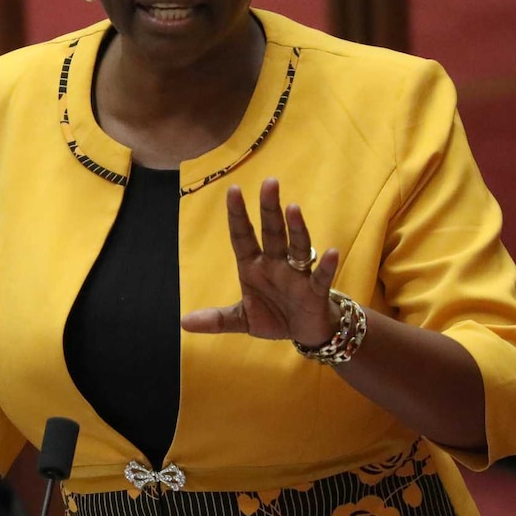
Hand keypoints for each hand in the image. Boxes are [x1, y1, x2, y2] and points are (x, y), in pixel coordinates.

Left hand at [181, 178, 339, 345]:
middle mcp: (275, 264)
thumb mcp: (242, 319)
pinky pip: (321, 276)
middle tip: (269, 183)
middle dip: (270, 209)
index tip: (233, 190)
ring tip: (293, 208)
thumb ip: (217, 319)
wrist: (304, 333)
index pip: (243, 236)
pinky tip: (331, 252)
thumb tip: (184, 323)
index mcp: (253, 266)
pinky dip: (327, 265)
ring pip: (297, 247)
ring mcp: (297, 275)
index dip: (238, 215)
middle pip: (272, 232)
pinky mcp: (315, 291)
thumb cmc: (274, 316)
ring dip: (296, 228)